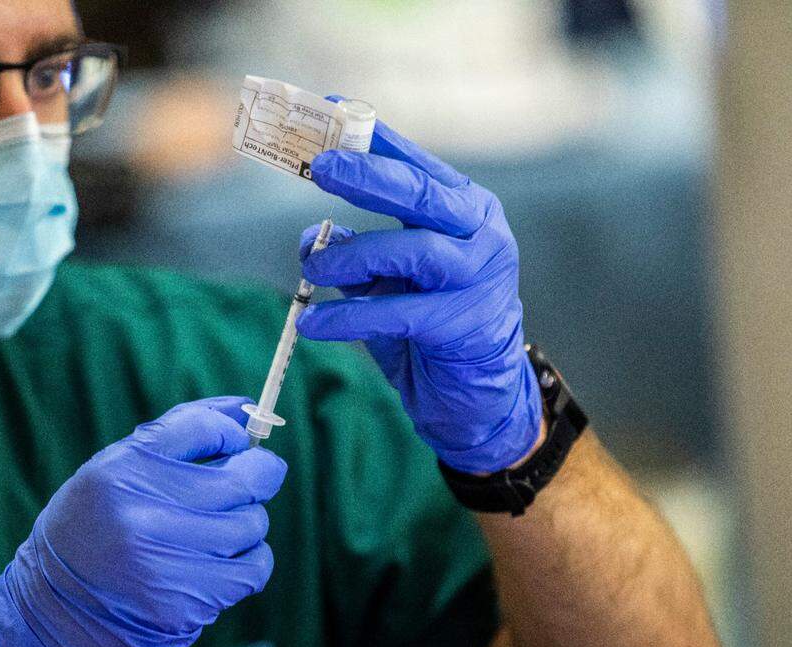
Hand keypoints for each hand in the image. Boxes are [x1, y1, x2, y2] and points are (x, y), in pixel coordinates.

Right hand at [0, 398, 285, 646]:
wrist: (49, 618)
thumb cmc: (91, 533)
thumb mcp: (111, 473)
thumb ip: (176, 437)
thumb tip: (245, 410)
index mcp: (119, 469)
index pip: (203, 428)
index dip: (233, 433)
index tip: (238, 443)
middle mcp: (138, 512)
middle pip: (241, 480)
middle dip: (261, 476)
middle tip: (258, 479)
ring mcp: (162, 561)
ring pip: (252, 525)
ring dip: (248, 526)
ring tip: (221, 532)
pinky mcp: (183, 603)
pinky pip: (252, 569)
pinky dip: (252, 563)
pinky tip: (225, 564)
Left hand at [297, 120, 542, 473]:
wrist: (474, 393)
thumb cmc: (428, 325)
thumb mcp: (386, 280)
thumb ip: (356, 252)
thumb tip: (310, 237)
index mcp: (466, 209)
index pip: (417, 163)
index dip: (374, 137)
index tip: (331, 108)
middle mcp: (482, 234)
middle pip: (420, 195)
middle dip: (366, 176)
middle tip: (320, 166)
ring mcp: (481, 278)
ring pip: (414, 251)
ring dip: (353, 257)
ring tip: (313, 269)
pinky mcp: (467, 325)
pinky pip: (401, 313)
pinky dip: (350, 316)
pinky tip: (313, 323)